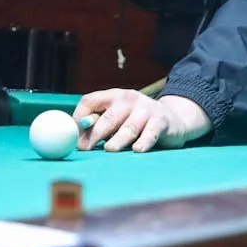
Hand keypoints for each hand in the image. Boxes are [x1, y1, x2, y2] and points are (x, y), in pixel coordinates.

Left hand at [72, 88, 211, 152]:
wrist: (174, 119)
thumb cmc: (137, 122)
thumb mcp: (118, 118)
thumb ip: (100, 124)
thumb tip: (75, 140)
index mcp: (114, 96)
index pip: (91, 100)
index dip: (79, 117)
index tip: (72, 135)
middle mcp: (129, 99)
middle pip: (109, 116)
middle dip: (95, 133)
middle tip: (85, 148)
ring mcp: (146, 109)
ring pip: (129, 127)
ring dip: (118, 139)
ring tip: (109, 150)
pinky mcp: (160, 121)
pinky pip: (150, 133)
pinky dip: (143, 142)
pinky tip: (137, 150)